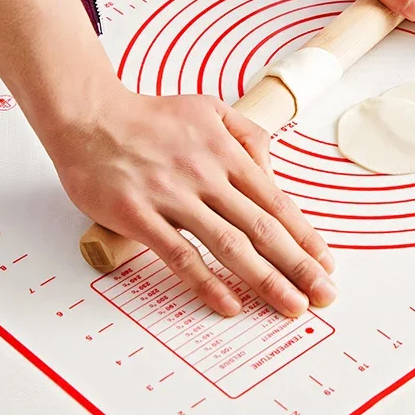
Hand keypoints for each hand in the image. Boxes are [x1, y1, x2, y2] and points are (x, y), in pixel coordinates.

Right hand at [48, 84, 336, 317]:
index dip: (304, 236)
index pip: (276, 202)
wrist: (89, 115)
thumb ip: (247, 136)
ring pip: (229, 244)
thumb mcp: (210, 109)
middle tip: (324, 296)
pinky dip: (206, 281)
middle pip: (262, 228)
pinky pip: (179, 253)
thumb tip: (271, 172)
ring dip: (265, 279)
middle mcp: (207, 176)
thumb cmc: (151, 117)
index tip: (325, 263)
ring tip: (291, 306)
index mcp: (226, 154)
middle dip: (299, 265)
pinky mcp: (139, 214)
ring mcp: (173, 196)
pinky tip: (229, 304)